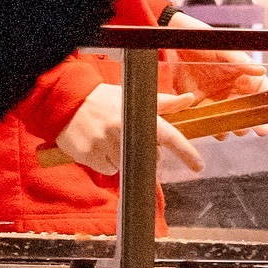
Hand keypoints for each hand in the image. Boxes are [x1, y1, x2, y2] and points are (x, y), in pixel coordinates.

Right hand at [52, 82, 205, 176]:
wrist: (68, 101)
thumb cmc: (104, 99)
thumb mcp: (134, 97)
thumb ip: (164, 102)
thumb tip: (189, 98)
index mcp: (137, 114)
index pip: (167, 135)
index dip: (185, 151)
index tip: (199, 165)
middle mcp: (123, 129)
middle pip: (148, 158)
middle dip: (146, 153)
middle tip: (129, 136)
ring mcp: (106, 144)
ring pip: (127, 166)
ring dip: (123, 157)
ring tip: (110, 137)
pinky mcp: (91, 156)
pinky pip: (108, 170)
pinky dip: (106, 162)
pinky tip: (98, 145)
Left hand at [165, 11, 267, 136]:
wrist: (168, 38)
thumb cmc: (197, 37)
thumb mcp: (220, 47)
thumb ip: (239, 59)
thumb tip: (261, 70)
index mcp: (239, 73)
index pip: (258, 90)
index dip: (265, 104)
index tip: (267, 116)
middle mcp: (228, 88)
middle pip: (244, 110)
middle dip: (247, 122)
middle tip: (244, 128)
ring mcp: (211, 97)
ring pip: (226, 120)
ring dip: (228, 127)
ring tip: (227, 127)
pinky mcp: (193, 104)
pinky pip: (204, 120)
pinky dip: (208, 125)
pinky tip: (208, 124)